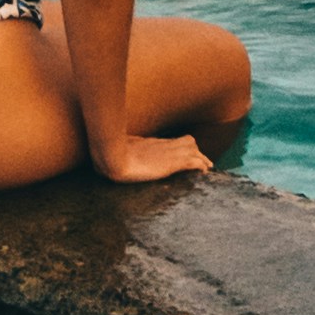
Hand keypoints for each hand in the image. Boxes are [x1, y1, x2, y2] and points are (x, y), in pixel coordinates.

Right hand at [94, 131, 212, 183]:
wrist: (112, 156)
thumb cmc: (110, 153)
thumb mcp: (117, 151)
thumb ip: (121, 152)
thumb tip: (107, 160)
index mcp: (150, 142)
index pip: (172, 141)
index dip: (183, 147)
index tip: (188, 155)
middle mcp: (162, 144)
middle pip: (188, 142)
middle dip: (196, 152)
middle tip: (204, 164)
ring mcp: (168, 152)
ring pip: (193, 150)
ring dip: (201, 159)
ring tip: (207, 169)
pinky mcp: (172, 163)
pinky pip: (193, 162)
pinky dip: (200, 166)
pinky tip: (204, 174)